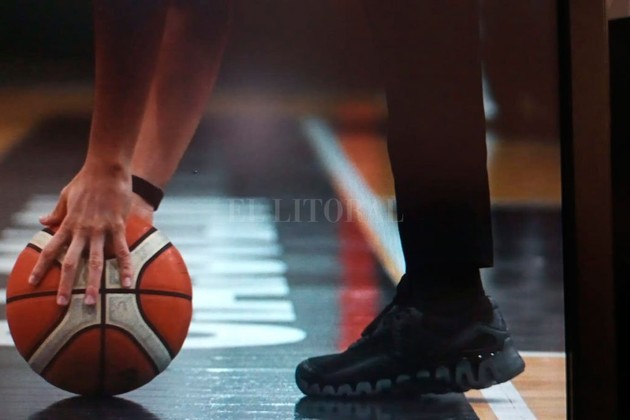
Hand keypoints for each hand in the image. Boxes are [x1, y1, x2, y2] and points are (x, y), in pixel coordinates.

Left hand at [29, 162, 133, 306]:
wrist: (107, 169)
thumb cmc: (87, 180)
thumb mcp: (66, 195)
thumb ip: (56, 211)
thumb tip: (42, 221)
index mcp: (68, 224)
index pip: (50, 249)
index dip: (40, 267)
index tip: (32, 282)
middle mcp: (82, 230)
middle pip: (71, 262)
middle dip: (65, 284)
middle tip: (60, 304)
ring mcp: (100, 230)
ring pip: (95, 262)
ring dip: (92, 284)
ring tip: (90, 303)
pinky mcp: (117, 227)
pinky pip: (122, 251)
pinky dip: (124, 267)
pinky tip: (126, 282)